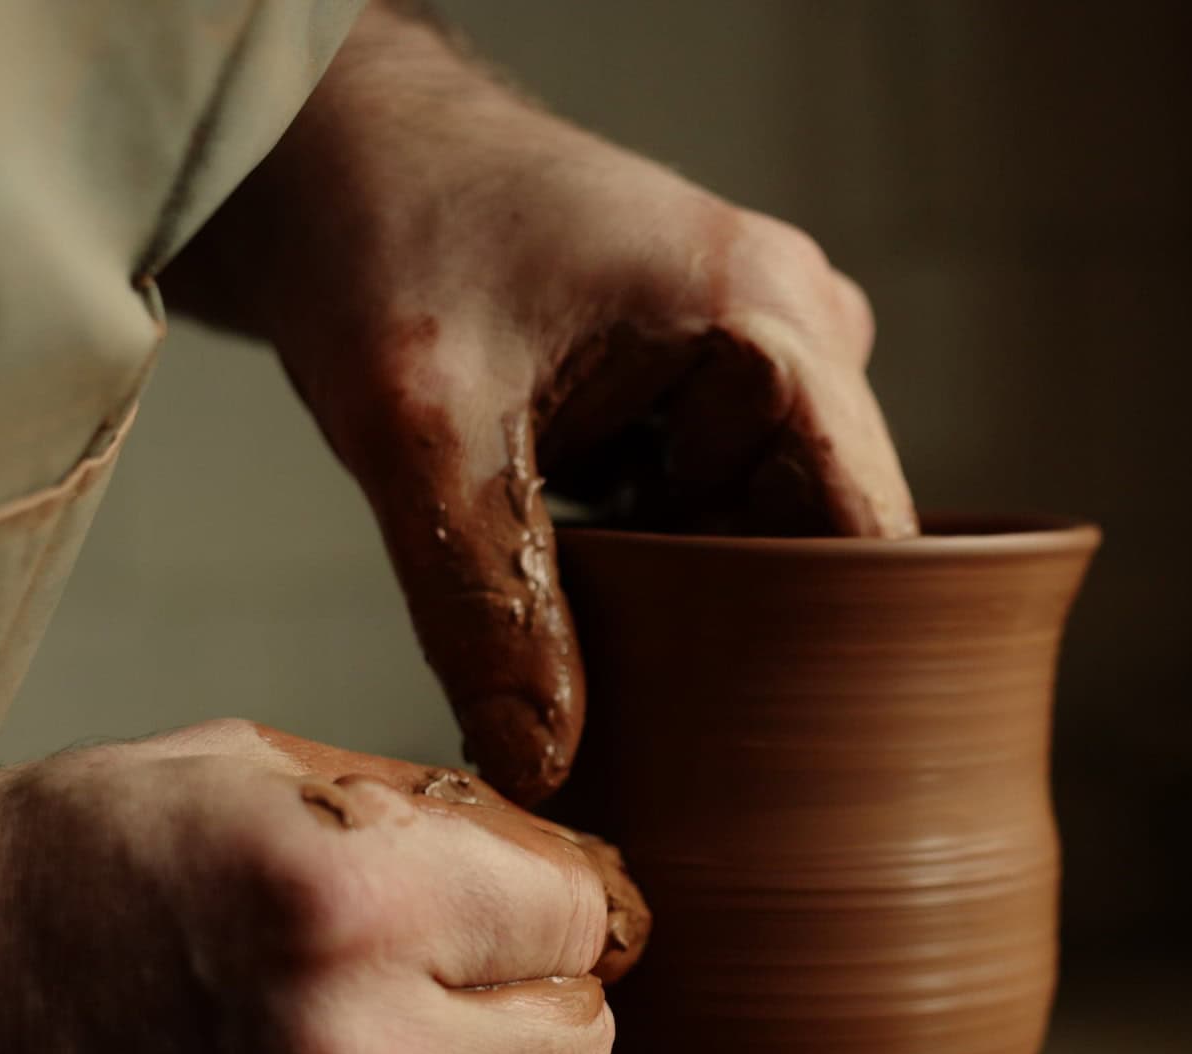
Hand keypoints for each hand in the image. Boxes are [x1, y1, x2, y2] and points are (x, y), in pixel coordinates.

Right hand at [0, 720, 646, 1053]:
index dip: (537, 902)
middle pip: (578, 1046)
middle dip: (523, 1002)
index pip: (578, 915)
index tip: (496, 908)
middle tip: (432, 983)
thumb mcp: (217, 771)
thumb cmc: (17, 894)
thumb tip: (551, 859)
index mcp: (355, 905)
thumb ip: (409, 811)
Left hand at [163, 6, 917, 803]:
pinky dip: (660, 557)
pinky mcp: (704, 379)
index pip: (868, 526)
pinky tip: (595, 596)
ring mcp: (754, 351)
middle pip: (820, 538)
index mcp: (770, 318)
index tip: (791, 750)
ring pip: (762, 530)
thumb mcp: (421, 436)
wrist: (323, 148)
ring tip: (613, 654)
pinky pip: (715, 502)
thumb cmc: (379, 235)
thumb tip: (542, 768)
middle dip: (749, 630)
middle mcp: (792, 327)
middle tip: (667, 725)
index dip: (843, 646)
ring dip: (696, 596)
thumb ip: (483, 606)